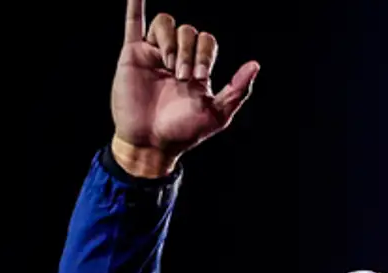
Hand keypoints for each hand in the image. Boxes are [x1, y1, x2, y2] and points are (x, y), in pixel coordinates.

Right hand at [111, 1, 259, 177]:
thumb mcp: (217, 114)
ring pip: (165, 23)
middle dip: (188, 51)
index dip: (204, 53)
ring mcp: (154, 54)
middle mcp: (176, 57)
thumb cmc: (183, 132)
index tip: (199, 78)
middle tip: (181, 77)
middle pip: (187, 30)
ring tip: (167, 64)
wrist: (152, 143)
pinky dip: (134, 6)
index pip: (206, 41)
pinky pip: (133, 24)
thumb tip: (256, 64)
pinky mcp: (132, 56)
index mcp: (196, 67)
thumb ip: (238, 90)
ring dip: (170, 40)